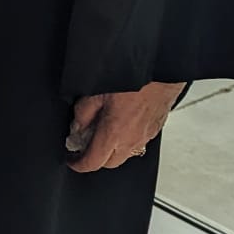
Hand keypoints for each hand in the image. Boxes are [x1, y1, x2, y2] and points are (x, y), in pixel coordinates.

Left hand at [66, 83, 183, 172]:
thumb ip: (83, 113)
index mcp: (113, 133)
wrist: (161, 69)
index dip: (78, 165)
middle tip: (84, 146)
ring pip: (125, 154)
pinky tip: (121, 124)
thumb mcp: (96, 92)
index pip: (92, 162)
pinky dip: (126, 140)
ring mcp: (145, 136)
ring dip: (112, 150)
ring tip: (103, 133)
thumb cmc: (133, 78)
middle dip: (95, 159)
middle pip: (109, 164)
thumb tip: (77, 126)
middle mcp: (131, 140)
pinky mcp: (155, 129)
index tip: (72, 160)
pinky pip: (138, 143)